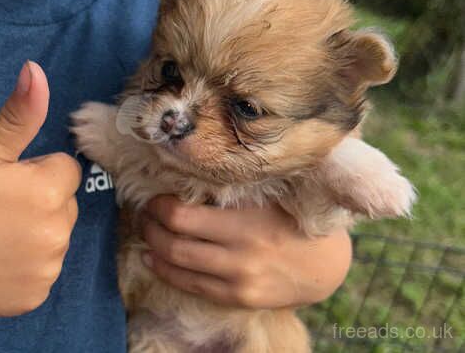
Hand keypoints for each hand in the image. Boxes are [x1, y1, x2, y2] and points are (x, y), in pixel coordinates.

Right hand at [0, 61, 80, 338]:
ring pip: (56, 237)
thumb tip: (37, 70)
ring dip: (37, 233)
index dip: (37, 170)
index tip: (6, 180)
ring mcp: (48, 268)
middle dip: (41, 200)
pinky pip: (44, 270)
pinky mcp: (35, 295)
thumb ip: (18, 113)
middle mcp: (58, 231)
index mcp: (48, 190)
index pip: (66, 168)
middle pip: (65, 204)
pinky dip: (27, 266)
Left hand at [141, 195, 351, 308]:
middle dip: (150, 225)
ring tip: (145, 232)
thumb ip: (235, 188)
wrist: (326, 267)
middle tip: (144, 212)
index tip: (154, 195)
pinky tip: (152, 259)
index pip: (183, 216)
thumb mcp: (271, 196)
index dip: (160, 206)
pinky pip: (192, 287)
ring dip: (153, 247)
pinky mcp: (238, 299)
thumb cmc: (295, 220)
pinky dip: (165, 271)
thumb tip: (189, 171)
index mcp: (248, 222)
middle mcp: (240, 254)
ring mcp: (238, 281)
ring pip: (178, 266)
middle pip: (174, 241)